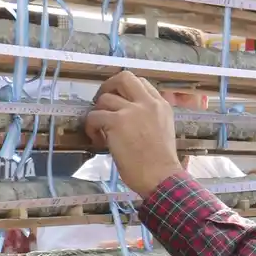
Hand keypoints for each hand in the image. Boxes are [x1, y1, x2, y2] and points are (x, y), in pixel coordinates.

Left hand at [83, 71, 185, 197]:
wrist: (161, 177)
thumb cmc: (162, 163)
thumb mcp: (164, 130)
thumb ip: (150, 117)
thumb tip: (126, 116)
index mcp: (161, 105)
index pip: (141, 83)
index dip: (125, 90)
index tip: (119, 102)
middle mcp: (148, 103)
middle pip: (124, 77)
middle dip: (108, 87)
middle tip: (101, 103)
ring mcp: (132, 111)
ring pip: (104, 99)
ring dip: (98, 113)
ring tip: (100, 130)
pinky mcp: (117, 122)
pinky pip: (94, 116)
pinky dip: (91, 127)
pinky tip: (97, 140)